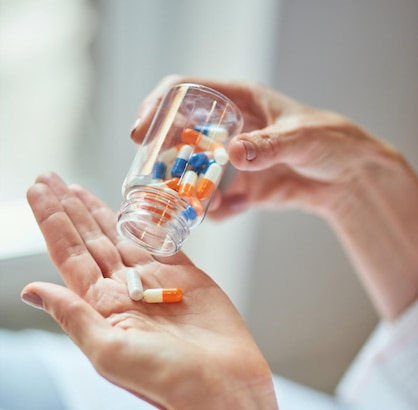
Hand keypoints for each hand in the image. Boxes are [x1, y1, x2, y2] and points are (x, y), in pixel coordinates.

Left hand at [21, 172, 299, 409]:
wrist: (221, 386)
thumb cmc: (165, 378)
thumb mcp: (107, 351)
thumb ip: (71, 315)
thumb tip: (30, 290)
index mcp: (102, 308)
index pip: (69, 254)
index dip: (52, 221)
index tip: (38, 190)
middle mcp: (124, 292)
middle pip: (89, 240)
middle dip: (68, 209)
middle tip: (49, 177)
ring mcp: (155, 283)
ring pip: (120, 236)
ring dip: (97, 211)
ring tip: (74, 187)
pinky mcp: (186, 277)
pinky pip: (161, 241)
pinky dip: (144, 221)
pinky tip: (127, 206)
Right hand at [130, 74, 396, 219]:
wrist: (350, 177)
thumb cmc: (332, 141)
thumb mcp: (301, 138)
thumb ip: (268, 146)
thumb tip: (233, 154)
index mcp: (239, 101)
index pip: (184, 92)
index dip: (156, 107)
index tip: (140, 131)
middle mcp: (230, 129)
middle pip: (179, 135)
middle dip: (162, 157)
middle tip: (152, 179)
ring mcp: (234, 160)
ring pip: (194, 173)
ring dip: (186, 190)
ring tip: (191, 204)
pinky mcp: (243, 188)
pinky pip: (218, 202)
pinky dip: (215, 211)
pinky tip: (229, 211)